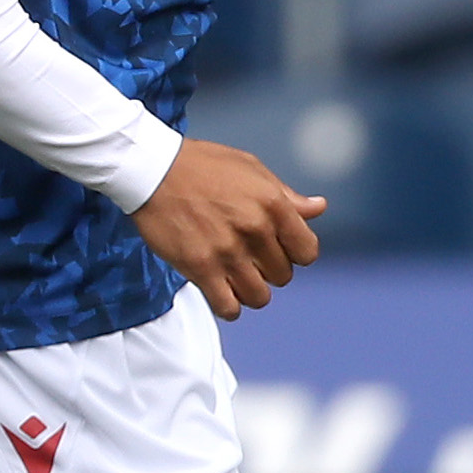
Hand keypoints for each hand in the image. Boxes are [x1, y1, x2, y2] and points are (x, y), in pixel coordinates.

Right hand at [130, 137, 326, 320]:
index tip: (280, 249)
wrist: (154, 170)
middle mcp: (255, 230)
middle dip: (269, 270)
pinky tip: (221, 290)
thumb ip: (287, 196)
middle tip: (251, 258)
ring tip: (237, 276)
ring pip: (259, 297)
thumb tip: (319, 208)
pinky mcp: (200, 268)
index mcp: (273, 204)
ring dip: (250, 290)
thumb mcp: (252, 169)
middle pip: (282, 276)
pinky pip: (228, 307)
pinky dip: (229, 305)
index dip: (296, 254)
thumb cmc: (204, 165)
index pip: (307, 251)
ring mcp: (228, 251)